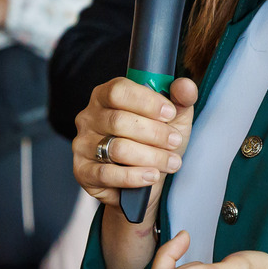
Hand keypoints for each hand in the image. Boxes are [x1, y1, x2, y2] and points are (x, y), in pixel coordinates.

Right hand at [72, 75, 197, 209]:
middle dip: (154, 133)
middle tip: (175, 142)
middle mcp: (89, 117)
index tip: (170, 113)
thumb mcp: (174, 119)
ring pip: (117, 148)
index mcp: (105, 96)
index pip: (119, 91)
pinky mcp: (83, 171)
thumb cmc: (155, 143)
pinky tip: (152, 176)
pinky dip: (135, 176)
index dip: (146, 101)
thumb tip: (185, 86)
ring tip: (171, 162)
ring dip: (151, 156)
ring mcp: (82, 144)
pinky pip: (108, 174)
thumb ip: (181, 99)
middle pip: (119, 121)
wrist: (145, 182)